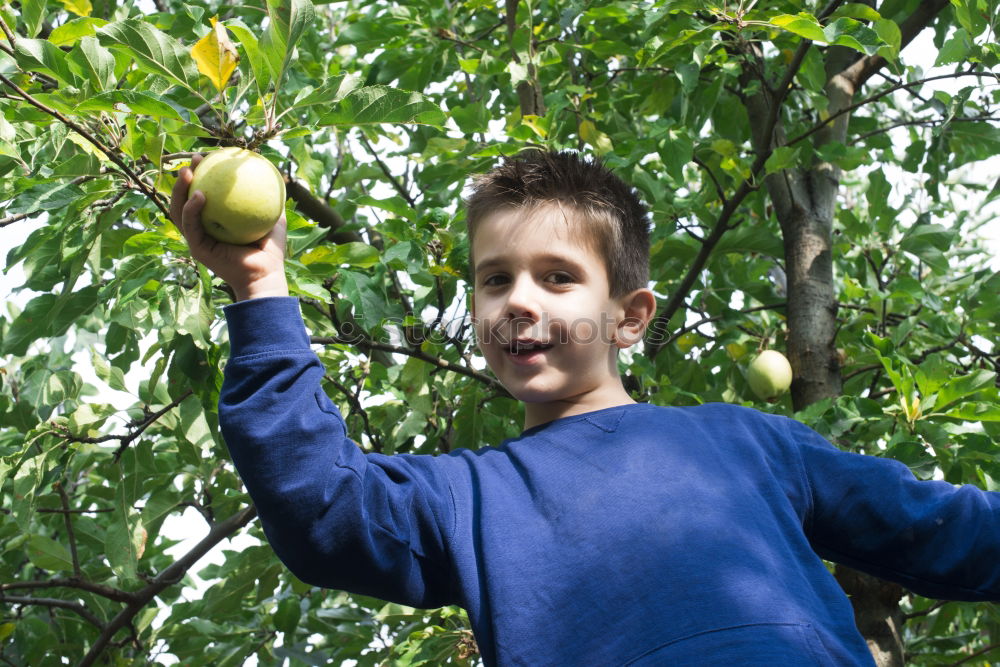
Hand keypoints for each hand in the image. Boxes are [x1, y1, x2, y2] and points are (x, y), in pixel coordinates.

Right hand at [170, 153, 289, 300]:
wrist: (267, 274)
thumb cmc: (270, 250)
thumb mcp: (274, 218)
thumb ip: (272, 199)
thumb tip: (278, 177)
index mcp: (216, 221)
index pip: (203, 194)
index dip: (203, 175)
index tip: (210, 157)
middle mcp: (204, 229)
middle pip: (185, 199)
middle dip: (185, 177)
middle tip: (196, 159)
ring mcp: (198, 239)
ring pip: (179, 211)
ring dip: (180, 190)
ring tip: (187, 172)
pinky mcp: (198, 249)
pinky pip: (191, 225)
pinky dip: (192, 209)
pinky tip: (199, 195)